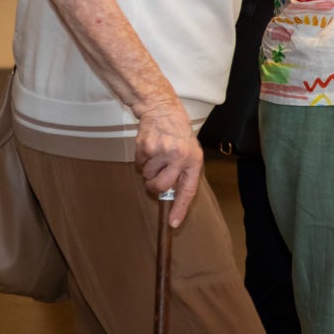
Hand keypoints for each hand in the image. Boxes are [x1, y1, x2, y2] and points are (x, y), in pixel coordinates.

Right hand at [133, 95, 202, 225]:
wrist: (163, 111)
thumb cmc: (179, 135)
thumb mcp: (190, 151)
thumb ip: (183, 172)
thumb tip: (171, 196)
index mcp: (193, 160)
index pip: (188, 190)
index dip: (180, 208)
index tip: (173, 223)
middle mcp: (179, 157)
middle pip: (161, 187)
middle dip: (154, 187)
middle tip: (155, 179)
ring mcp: (161, 152)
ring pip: (147, 176)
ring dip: (148, 170)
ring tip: (157, 155)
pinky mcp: (146, 147)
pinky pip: (139, 165)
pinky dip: (142, 161)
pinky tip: (150, 148)